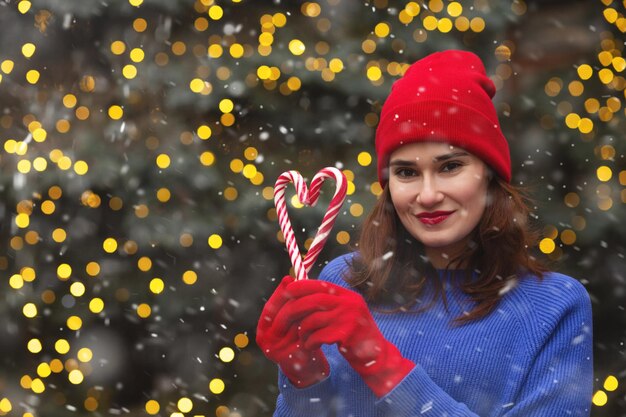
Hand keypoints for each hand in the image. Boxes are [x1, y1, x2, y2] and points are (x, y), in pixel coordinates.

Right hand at [256, 276, 329, 387]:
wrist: (305, 368)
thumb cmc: (296, 338)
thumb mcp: (288, 322)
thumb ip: (287, 305)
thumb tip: (291, 277)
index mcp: (262, 331)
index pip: (270, 309)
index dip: (280, 293)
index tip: (290, 279)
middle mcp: (267, 342)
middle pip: (283, 315)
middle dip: (297, 300)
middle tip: (310, 287)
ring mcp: (280, 351)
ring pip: (297, 324)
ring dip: (309, 311)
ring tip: (321, 298)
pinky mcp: (295, 357)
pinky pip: (306, 335)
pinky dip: (315, 324)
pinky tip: (324, 315)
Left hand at [281, 279, 414, 397]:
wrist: (376, 356)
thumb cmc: (355, 335)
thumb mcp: (346, 313)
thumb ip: (330, 303)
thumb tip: (303, 292)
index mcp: (348, 296)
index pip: (321, 285)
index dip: (302, 287)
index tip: (287, 291)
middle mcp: (350, 303)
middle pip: (315, 301)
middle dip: (296, 308)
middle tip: (284, 317)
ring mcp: (349, 318)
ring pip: (314, 320)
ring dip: (303, 330)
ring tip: (303, 338)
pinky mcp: (347, 335)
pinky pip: (318, 336)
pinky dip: (310, 342)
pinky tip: (311, 347)